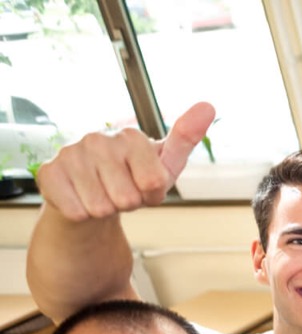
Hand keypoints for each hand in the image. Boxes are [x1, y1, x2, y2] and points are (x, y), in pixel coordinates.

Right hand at [36, 102, 213, 221]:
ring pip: (101, 207)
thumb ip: (187, 138)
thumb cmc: (133, 179)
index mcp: (131, 136)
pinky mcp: (49, 172)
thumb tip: (208, 106)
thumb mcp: (166, 164)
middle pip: (127, 198)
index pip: (153, 183)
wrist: (93, 193)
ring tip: (104, 194)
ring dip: (106, 209)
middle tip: (122, 191)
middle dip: (129, 203)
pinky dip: (83, 214)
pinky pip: (77, 211)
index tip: (145, 184)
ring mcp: (71, 154)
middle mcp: (98, 139)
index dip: (152, 194)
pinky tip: (82, 198)